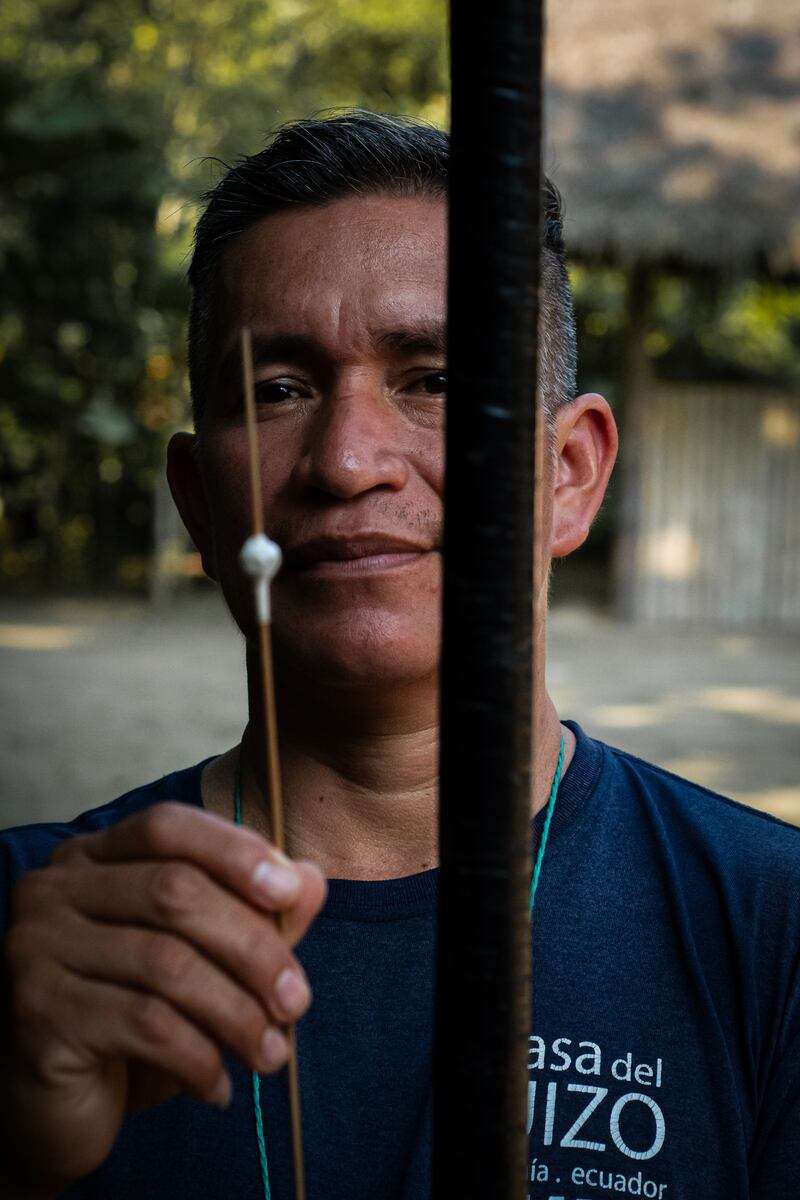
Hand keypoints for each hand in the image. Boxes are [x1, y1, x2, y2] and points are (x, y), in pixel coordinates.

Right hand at [0, 803, 325, 1193]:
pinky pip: (143, 1024)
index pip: (167, 826)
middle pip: (176, 892)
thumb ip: (254, 915)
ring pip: (166, 963)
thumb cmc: (131, 1022)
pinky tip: (219, 1086)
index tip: (291, 891)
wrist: (55, 1111)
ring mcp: (36, 946)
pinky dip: (198, 1058)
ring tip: (271, 1053)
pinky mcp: (38, 1011)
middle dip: (254, 947)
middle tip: (297, 1001)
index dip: (234, 850)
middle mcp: (53, 889)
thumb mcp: (202, 962)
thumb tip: (311, 879)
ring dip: (236, 1013)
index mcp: (92, 856)